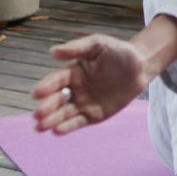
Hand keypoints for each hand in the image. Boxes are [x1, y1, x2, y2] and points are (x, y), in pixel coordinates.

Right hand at [32, 34, 147, 134]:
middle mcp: (74, 89)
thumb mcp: (97, 44)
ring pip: (63, 113)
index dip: (46, 86)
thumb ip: (76, 48)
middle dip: (46, 107)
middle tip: (37, 114)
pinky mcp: (93, 115)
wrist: (139, 66)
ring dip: (51, 120)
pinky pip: (78, 122)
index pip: (55, 80)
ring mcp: (83, 103)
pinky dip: (67, 127)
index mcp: (71, 72)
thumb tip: (53, 51)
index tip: (37, 93)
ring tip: (40, 127)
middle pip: (56, 100)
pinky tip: (57, 131)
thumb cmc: (117, 51)